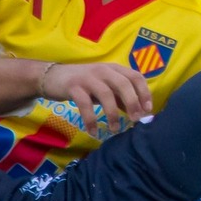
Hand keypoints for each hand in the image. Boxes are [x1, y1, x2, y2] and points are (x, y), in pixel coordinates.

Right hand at [38, 60, 152, 132]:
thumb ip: (120, 96)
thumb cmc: (84, 84)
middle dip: (132, 103)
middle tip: (135, 120)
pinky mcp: (73, 87)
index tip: (148, 110)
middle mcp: (104, 70)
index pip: (136, 76)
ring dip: (113, 114)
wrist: (52, 77)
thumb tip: (139, 111)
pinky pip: (85, 105)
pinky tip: (93, 132)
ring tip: (115, 129)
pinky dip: (91, 119)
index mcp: (115, 68)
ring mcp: (88, 78)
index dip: (144, 92)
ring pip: (106, 95)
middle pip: (124, 84)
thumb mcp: (105, 87)